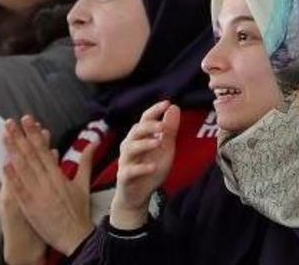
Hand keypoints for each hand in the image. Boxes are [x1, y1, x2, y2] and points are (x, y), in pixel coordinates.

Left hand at [3, 116, 94, 254]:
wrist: (75, 236)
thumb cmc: (78, 211)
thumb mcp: (83, 184)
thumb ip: (86, 162)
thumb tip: (92, 143)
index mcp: (58, 175)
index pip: (43, 150)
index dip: (34, 134)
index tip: (27, 120)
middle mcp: (47, 181)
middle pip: (31, 155)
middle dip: (20, 137)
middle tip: (10, 122)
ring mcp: (37, 193)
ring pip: (23, 169)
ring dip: (12, 151)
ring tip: (4, 137)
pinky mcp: (30, 206)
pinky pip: (19, 189)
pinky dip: (12, 176)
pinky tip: (4, 164)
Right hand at [110, 101, 179, 230]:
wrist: (137, 196)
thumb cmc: (150, 169)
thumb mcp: (165, 149)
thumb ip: (169, 130)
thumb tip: (174, 108)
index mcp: (139, 137)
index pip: (145, 119)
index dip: (154, 111)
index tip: (167, 103)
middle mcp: (129, 146)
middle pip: (135, 131)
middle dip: (148, 127)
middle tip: (163, 126)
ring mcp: (126, 161)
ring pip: (129, 148)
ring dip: (144, 144)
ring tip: (158, 143)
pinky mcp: (124, 177)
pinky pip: (129, 171)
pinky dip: (140, 168)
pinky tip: (152, 167)